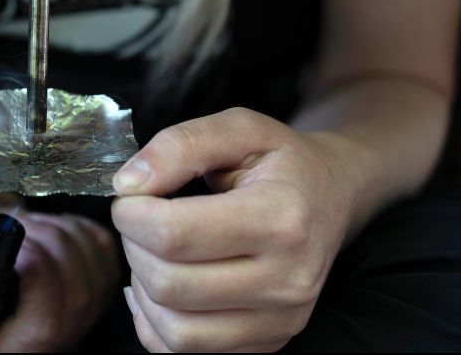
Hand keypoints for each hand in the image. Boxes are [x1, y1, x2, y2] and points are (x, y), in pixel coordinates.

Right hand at [0, 195, 119, 352]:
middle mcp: (46, 343)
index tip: (20, 246)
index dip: (41, 280)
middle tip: (19, 228)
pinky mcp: (97, 286)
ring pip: (92, 272)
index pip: (43, 328)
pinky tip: (49, 232)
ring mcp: (78, 317)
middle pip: (76, 296)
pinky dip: (77, 230)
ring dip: (60, 235)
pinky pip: (103, 255)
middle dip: (49, 247)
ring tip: (27, 230)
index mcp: (4, 350)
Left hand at [112, 107, 359, 351]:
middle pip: (169, 284)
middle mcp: (288, 279)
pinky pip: (184, 352)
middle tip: (140, 219)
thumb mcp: (239, 128)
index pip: (174, 234)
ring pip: (174, 330)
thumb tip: (128, 184)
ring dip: (142, 286)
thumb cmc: (281, 161)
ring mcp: (281, 319)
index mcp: (282, 218)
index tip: (130, 196)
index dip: (131, 214)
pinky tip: (161, 286)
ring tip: (152, 250)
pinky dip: (155, 321)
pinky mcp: (268, 342)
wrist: (332, 196)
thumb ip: (180, 145)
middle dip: (133, 247)